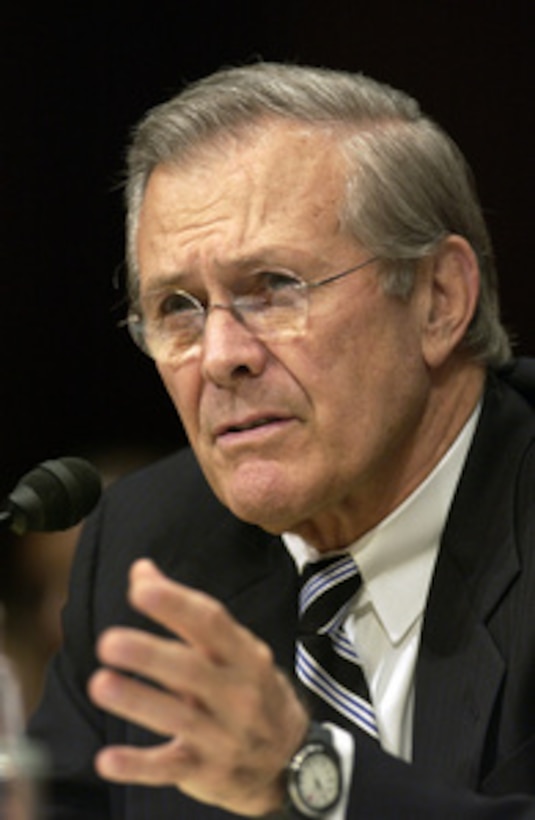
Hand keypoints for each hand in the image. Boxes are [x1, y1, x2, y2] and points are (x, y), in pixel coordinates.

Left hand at [88, 558, 307, 815]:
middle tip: (107, 642)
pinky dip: (138, 766)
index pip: (211, 623)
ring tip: (100, 684)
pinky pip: (170, 769)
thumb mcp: (231, 648)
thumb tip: (141, 571)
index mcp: (244, 655)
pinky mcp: (208, 772)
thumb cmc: (249, 688)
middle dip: (150, 655)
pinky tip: (105, 760)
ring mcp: (225, 735)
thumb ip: (185, 612)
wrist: (292, 757)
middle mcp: (239, 693)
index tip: (139, 589)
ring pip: (179, 718)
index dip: (175, 604)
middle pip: (192, 670)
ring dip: (138, 702)